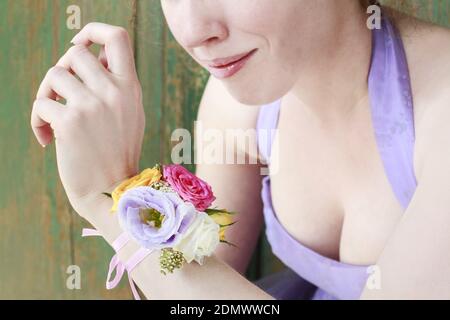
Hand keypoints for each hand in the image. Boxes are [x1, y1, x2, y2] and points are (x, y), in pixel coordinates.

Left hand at [30, 23, 144, 218]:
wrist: (113, 191)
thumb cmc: (118, 152)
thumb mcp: (130, 114)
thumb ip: (117, 84)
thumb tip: (94, 55)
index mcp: (131, 87)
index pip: (117, 37)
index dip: (94, 31)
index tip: (81, 45)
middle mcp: (114, 91)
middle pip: (75, 53)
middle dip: (62, 69)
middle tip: (61, 92)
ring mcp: (92, 106)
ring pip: (54, 75)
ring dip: (47, 94)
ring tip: (52, 118)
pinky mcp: (70, 123)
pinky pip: (41, 104)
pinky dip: (38, 120)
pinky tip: (47, 138)